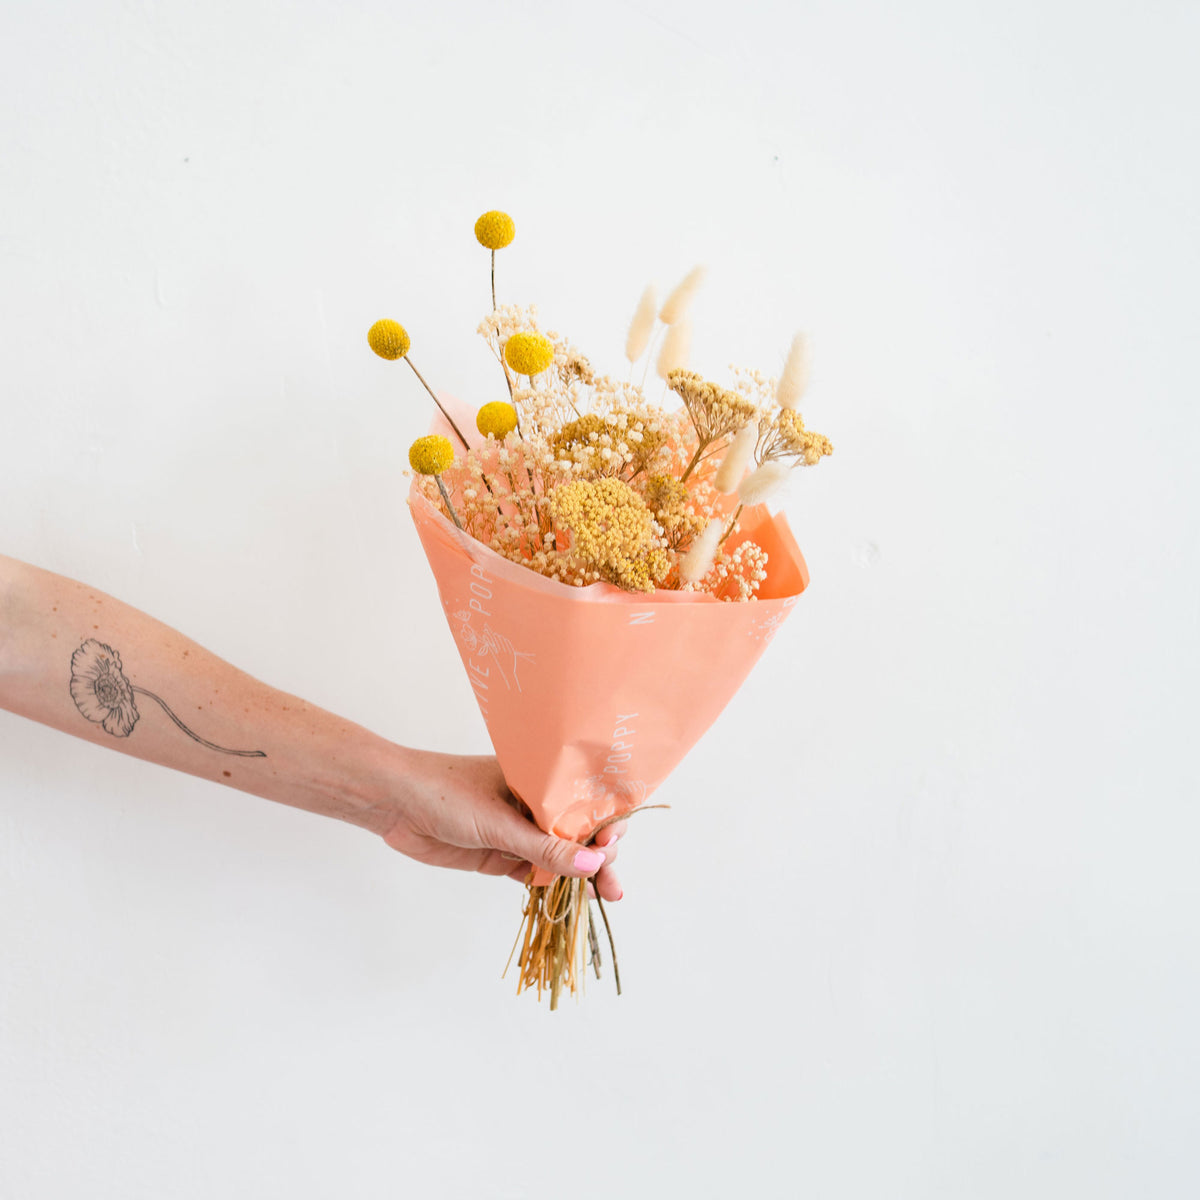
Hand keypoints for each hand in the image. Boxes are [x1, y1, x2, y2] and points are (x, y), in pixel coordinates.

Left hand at [379, 750, 624, 900]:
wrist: (393, 803)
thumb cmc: (446, 793)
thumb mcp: (500, 822)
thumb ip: (546, 847)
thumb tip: (594, 864)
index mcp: (539, 779)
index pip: (585, 800)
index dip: (606, 822)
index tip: (612, 844)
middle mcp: (533, 804)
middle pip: (579, 832)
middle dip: (599, 857)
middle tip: (612, 885)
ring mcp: (517, 831)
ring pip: (560, 856)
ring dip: (582, 876)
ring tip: (605, 897)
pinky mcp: (500, 855)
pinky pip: (536, 872)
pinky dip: (555, 886)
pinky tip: (575, 900)